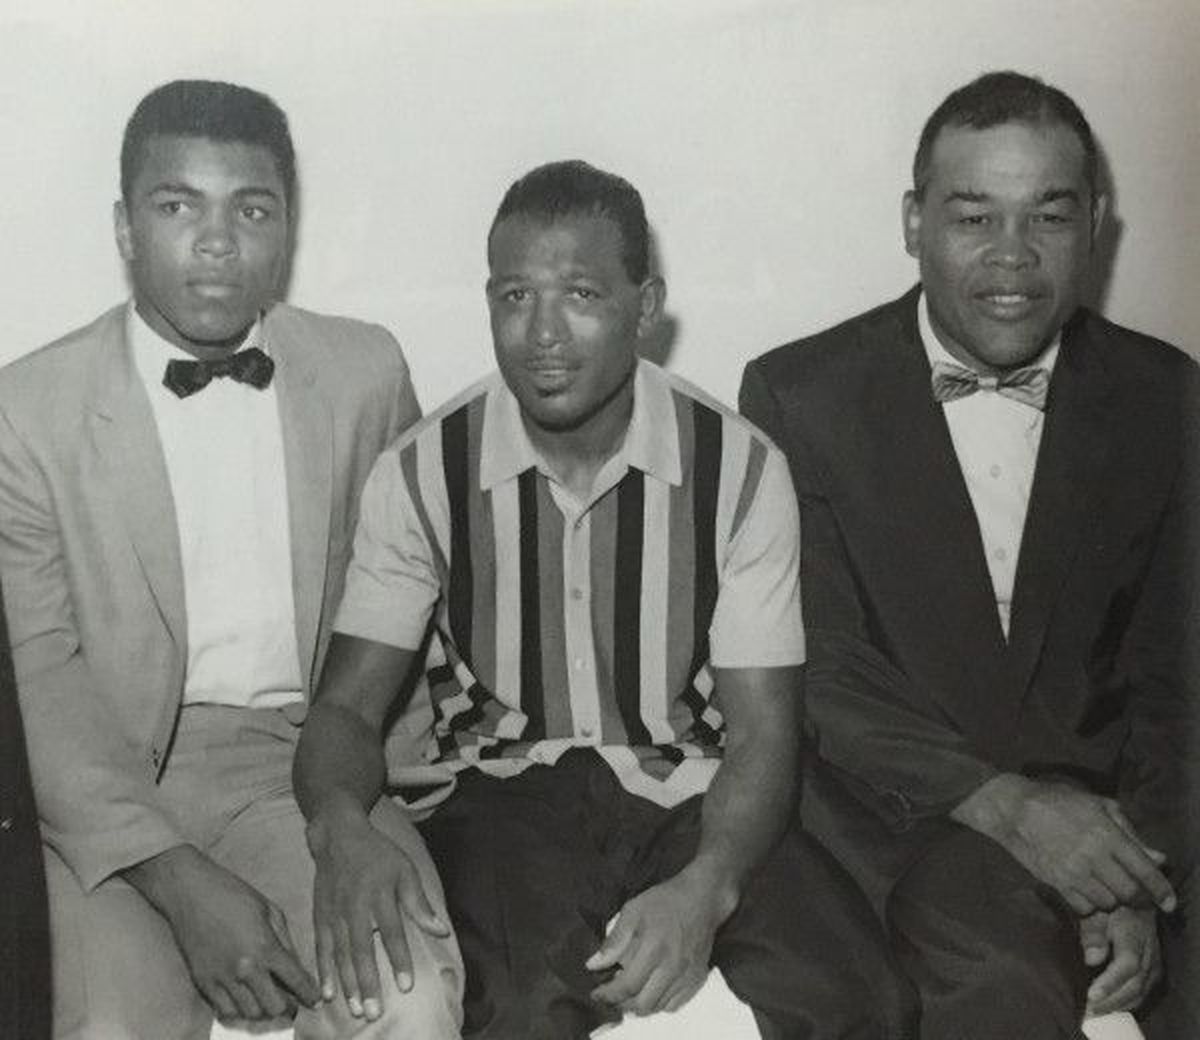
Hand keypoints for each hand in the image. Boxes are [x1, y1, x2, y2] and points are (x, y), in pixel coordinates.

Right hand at [124, 845, 319, 1021]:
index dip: (309, 996)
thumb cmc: (234, 896)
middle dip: (287, 1007)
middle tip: (291, 1002)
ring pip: (250, 1014)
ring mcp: (222, 979)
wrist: (192, 893)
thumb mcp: (271, 912)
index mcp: (266, 947)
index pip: (296, 981)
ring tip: (267, 998)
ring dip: (263, 1010)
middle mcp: (246, 968)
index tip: (315, 1002)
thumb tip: (296, 969)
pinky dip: (239, 1011)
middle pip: (274, 1007)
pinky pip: (225, 1012)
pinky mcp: (203, 983)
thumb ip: (285, 943)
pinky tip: (245, 999)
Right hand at [308, 804, 449, 1020]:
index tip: (406, 985)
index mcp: (379, 894)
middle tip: (373, 1013)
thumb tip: (442, 930)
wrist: (338, 837)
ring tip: (356, 1009)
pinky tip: (327, 994)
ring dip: (347, 984)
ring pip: (340, 954)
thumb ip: (420, 903)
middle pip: (361, 949)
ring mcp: (334, 914)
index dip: (399, 959)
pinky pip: (321, 949)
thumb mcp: (405, 870)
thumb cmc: (378, 855)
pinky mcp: (319, 917)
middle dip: (367, 982)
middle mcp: (354, 907)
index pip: (391, 932)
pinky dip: (323, 972)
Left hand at [586, 868, 736, 1016]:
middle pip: (644, 1004)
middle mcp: (672, 966)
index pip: (628, 985)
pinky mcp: (697, 978)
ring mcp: (687, 975)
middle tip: (612, 995)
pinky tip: (650, 990)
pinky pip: (675, 1004)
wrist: (702, 898)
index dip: (609, 995)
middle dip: (622, 1004)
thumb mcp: (632, 910)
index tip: (597, 994)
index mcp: (654, 948)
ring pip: (659, 1007)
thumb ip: (614, 941)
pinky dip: (659, 1004)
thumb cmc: (665, 901)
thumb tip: (593, 965)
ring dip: (640, 1005)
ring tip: (630, 991)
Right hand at [954, 776, 1175, 915]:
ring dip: (1112, 900)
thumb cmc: (1058, 801)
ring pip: (1107, 902)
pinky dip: (1091, 904)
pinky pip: (1084, 907)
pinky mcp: (1055, 882)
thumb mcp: (1097, 805)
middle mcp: (1093, 855)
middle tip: (1137, 896)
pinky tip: (1087, 891)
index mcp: (1107, 833)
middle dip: (1138, 898)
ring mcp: (1073, 871)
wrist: (1013, 809)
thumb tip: (1158, 857)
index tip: (1170, 903)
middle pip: (1129, 892)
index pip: (1145, 870)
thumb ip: (1130, 831)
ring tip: (1108, 889)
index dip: (1162, 890)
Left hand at [1080, 905, 1161, 1015]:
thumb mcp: (1097, 911)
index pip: (1127, 965)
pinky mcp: (1153, 973)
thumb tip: (1091, 959)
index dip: (1110, 982)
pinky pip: (1141, 994)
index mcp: (1135, 936)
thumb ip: (1093, 932)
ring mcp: (1154, 966)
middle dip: (1110, 1001)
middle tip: (1086, 1010)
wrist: (1135, 903)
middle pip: (1134, 985)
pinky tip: (1107, 1008)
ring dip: (1116, 1006)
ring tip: (1093, 1013)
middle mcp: (1149, 955)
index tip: (1091, 995)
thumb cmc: (1110, 907)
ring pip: (1139, 993)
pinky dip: (1124, 1004)